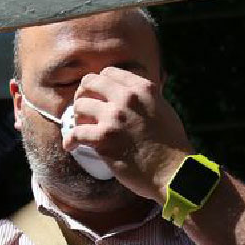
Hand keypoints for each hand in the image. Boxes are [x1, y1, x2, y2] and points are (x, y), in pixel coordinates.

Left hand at [68, 67, 192, 201]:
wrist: (174, 172)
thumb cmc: (171, 145)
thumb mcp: (162, 109)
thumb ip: (144, 98)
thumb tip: (128, 95)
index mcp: (143, 88)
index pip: (109, 73)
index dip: (99, 83)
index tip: (96, 95)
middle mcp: (127, 98)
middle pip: (90, 83)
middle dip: (83, 94)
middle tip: (83, 108)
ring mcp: (114, 117)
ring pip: (80, 106)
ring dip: (77, 117)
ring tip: (80, 128)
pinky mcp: (104, 139)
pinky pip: (75, 133)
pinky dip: (70, 140)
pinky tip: (71, 146)